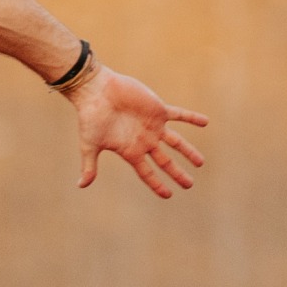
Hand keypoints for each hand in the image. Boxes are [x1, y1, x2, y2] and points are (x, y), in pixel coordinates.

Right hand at [67, 68, 208, 197]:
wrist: (96, 91)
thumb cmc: (90, 118)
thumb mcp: (89, 145)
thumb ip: (89, 165)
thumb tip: (81, 186)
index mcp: (130, 151)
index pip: (146, 173)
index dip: (157, 184)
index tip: (168, 195)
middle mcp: (144, 141)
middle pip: (165, 161)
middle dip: (177, 173)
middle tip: (189, 184)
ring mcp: (153, 126)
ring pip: (175, 142)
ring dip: (188, 151)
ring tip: (200, 163)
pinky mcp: (158, 110)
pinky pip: (179, 115)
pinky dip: (191, 118)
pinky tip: (205, 122)